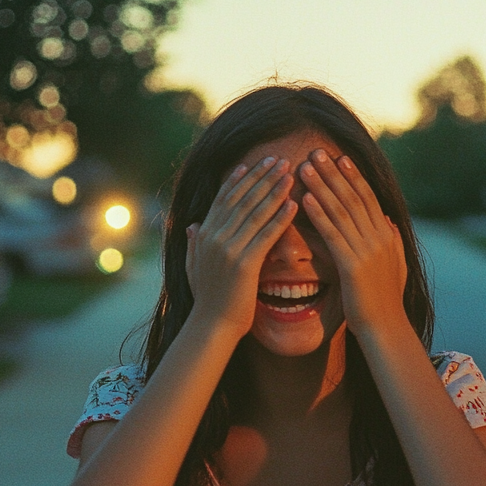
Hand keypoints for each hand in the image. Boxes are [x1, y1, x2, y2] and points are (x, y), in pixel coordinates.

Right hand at [185, 156, 296, 333]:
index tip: (254, 162)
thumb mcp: (195, 266)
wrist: (212, 326)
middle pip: (241, 198)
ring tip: (290, 173)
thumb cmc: (208, 299)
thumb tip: (191, 226)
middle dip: (261, 176)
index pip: (224, 199)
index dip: (239, 179)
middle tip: (278, 159)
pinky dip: (280, 217)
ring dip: (274, 190)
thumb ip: (194, 244)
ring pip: (255, 212)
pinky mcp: (244, 264)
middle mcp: (214, 237)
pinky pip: (266, 235)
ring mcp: (228, 249)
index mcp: (204, 235)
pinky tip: (294, 203)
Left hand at [298, 149, 407, 336]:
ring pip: (341, 210)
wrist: (385, 328)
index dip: (353, 176)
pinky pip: (333, 234)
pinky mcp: (352, 265)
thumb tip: (388, 221)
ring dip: (322, 186)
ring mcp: (367, 250)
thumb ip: (391, 241)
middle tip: (317, 152)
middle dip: (334, 173)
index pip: (368, 198)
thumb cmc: (385, 301)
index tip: (340, 157)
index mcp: (386, 236)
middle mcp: (379, 238)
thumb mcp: (394, 266)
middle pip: (353, 197)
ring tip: (305, 168)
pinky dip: (319, 214)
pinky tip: (304, 200)